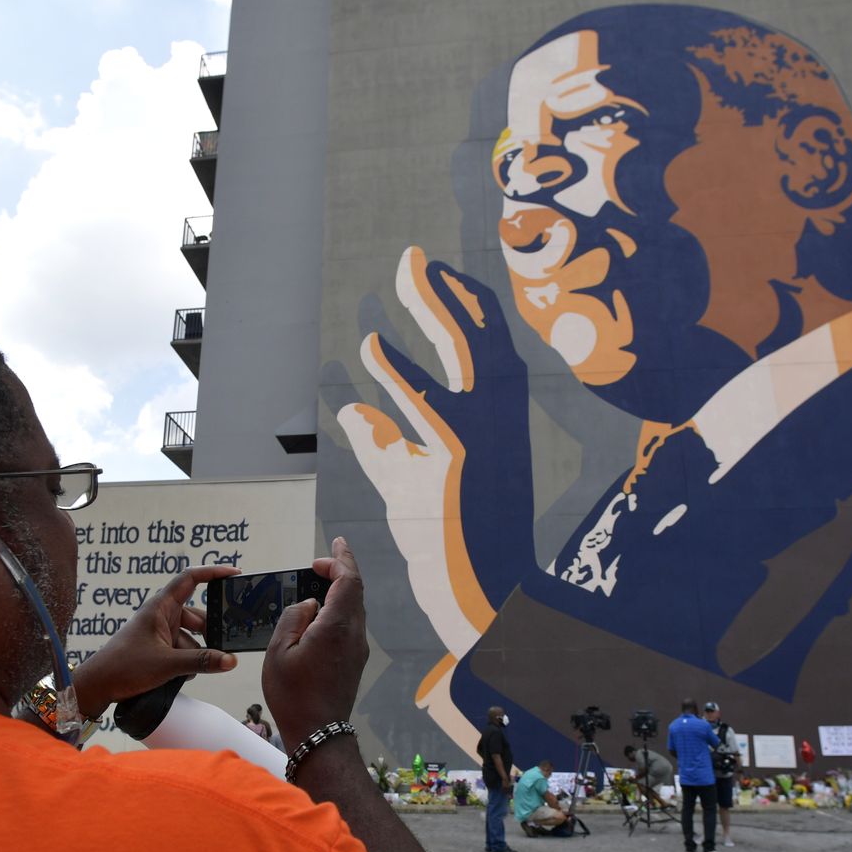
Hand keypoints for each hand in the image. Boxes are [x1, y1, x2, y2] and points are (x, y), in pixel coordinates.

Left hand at [71, 565, 238, 719]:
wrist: (98, 686)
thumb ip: (201, 661)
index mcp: (160, 606)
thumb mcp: (167, 664)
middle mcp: (161, 615)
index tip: (234, 574)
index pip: (191, 579)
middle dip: (209, 632)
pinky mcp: (159, 648)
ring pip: (191, 636)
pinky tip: (180, 675)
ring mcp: (160, 632)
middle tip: (221, 647)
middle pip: (197, 615)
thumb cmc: (124, 666)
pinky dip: (187, 661)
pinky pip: (183, 649)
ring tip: (189, 669)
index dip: (213, 573)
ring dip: (196, 653)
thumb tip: (230, 660)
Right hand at [263, 537, 368, 743]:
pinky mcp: (354, 660)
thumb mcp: (279, 652)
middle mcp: (354, 633)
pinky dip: (339, 609)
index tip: (335, 544)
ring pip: (354, 608)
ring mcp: (357, 648)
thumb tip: (309, 604)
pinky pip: (350, 624)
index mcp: (336, 625)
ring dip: (339, 591)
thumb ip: (294, 618)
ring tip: (317, 585)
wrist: (319, 733)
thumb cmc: (293, 695)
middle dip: (340, 571)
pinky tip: (320, 614)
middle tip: (320, 563)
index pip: (348, 580)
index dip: (342, 559)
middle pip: (355, 591)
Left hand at [336, 247, 533, 656]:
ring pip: (463, 358)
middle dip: (446, 292)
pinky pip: (427, 408)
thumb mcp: (409, 480)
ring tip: (405, 275)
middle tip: (414, 258)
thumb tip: (352, 408)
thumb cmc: (444, 537)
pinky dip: (402, 372)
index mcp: (497, 420)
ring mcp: (480, 443)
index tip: (436, 271)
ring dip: (434, 308)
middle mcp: (498, 425)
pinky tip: (374, 347)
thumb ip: (383, 441)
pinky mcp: (457, 465)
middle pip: (478, 338)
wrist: (476, 594)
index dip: (461, 303)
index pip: (487, 347)